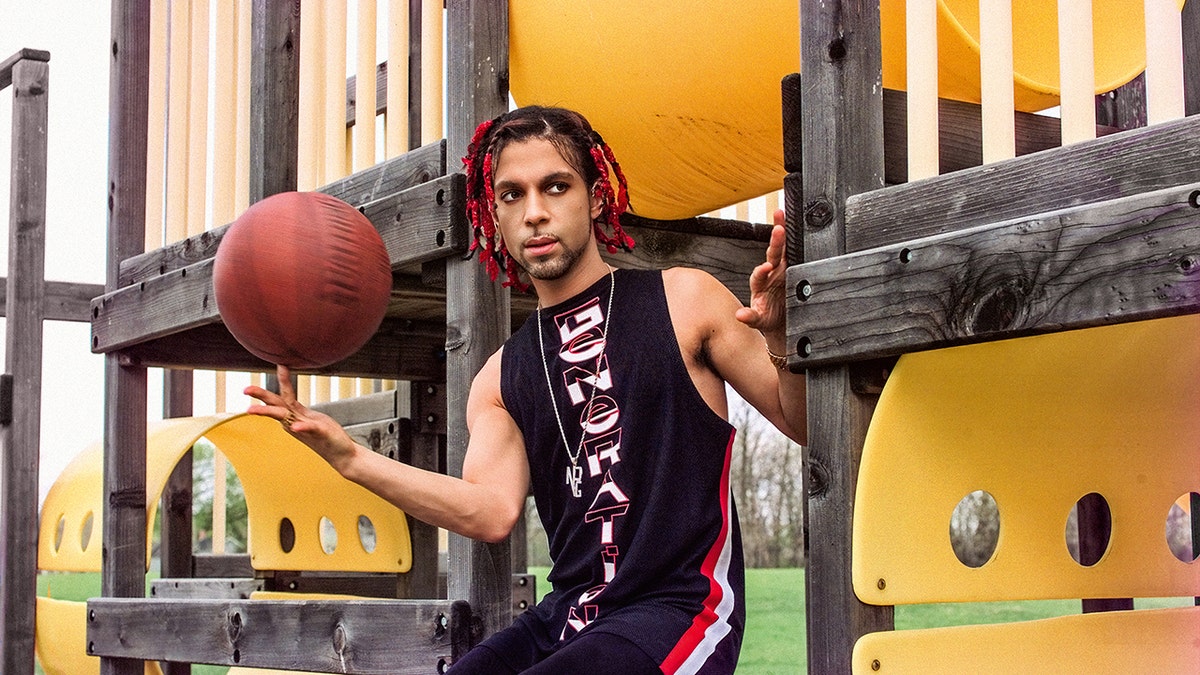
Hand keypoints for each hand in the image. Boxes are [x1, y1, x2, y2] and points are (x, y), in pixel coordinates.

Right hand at [244, 365, 358, 472]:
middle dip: (261, 396)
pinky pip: (309, 429)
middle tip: (245, 389)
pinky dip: (302, 426)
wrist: (343, 456)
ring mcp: (306, 429)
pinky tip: (296, 426)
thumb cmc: (328, 437)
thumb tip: (289, 402)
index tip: (279, 363)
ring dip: (269, 412)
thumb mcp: (313, 420)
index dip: (282, 379)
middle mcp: (297, 421)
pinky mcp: (320, 435)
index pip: (285, 395)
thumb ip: (299, 413)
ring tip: (252, 410)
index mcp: (297, 415)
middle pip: (276, 405)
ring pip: (284, 417)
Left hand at [735, 208, 786, 335]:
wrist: (783, 321)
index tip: (766, 268)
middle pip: (772, 254)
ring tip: (782, 216)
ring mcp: (784, 269)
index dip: (762, 270)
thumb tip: (740, 316)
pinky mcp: (795, 269)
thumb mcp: (759, 320)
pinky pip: (796, 254)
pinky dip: (798, 243)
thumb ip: (750, 317)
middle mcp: (771, 272)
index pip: (759, 274)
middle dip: (775, 241)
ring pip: (784, 249)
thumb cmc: (770, 317)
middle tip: (779, 228)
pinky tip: (801, 230)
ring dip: (784, 234)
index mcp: (760, 282)